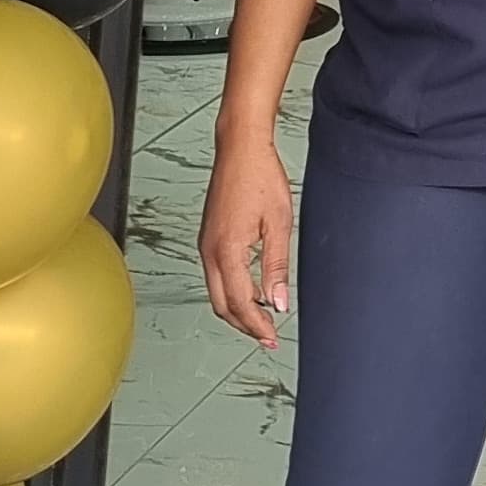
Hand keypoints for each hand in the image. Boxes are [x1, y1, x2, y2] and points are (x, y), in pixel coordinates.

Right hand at [200, 126, 295, 348]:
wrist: (240, 148)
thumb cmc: (260, 176)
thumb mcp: (279, 223)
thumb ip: (277, 266)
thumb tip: (278, 302)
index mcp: (227, 251)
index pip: (240, 303)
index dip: (257, 325)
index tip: (272, 337)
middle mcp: (210, 251)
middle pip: (222, 305)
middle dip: (244, 325)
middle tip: (267, 335)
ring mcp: (206, 245)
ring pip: (217, 292)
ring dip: (238, 308)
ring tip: (264, 316)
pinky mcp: (208, 238)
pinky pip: (217, 276)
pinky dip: (233, 290)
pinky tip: (253, 289)